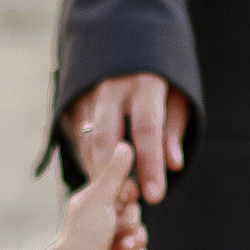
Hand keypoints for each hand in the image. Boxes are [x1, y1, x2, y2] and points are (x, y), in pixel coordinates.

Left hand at [51, 140, 146, 249]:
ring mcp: (108, 241)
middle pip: (135, 213)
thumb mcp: (101, 196)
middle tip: (118, 228)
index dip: (129, 197)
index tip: (122, 201)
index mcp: (95, 201)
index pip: (125, 191)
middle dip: (132, 222)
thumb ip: (114, 171)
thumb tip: (124, 144)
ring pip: (138, 234)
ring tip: (121, 247)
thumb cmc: (85, 231)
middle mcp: (102, 219)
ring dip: (134, 241)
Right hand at [64, 73, 184, 205]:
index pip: (145, 128)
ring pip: (87, 141)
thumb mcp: (177, 98)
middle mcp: (111, 87)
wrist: (127, 48)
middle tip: (125, 201)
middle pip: (106, 138)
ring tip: (114, 195)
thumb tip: (174, 165)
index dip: (150, 165)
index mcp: (144, 83)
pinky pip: (76, 139)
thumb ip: (173, 131)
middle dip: (113, 174)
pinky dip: (88, 161)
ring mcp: (87, 93)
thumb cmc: (159, 80)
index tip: (155, 196)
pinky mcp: (71, 102)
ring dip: (98, 171)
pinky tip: (101, 175)